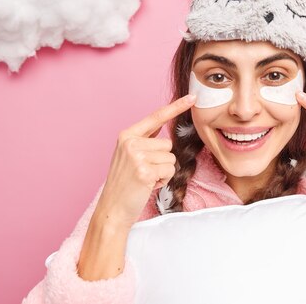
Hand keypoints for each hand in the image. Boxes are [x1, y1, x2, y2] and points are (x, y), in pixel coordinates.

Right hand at [95, 94, 196, 228]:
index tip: (193, 97)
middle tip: (145, 173)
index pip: (156, 117)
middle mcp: (130, 142)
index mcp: (127, 135)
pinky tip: (148, 186)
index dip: (176, 106)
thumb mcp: (129, 155)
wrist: (112, 209)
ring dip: (163, 172)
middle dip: (162, 160)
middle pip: (168, 143)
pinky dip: (163, 180)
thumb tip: (162, 124)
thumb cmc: (124, 184)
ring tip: (146, 180)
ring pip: (171, 158)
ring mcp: (137, 156)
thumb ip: (145, 139)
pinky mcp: (144, 171)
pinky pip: (170, 170)